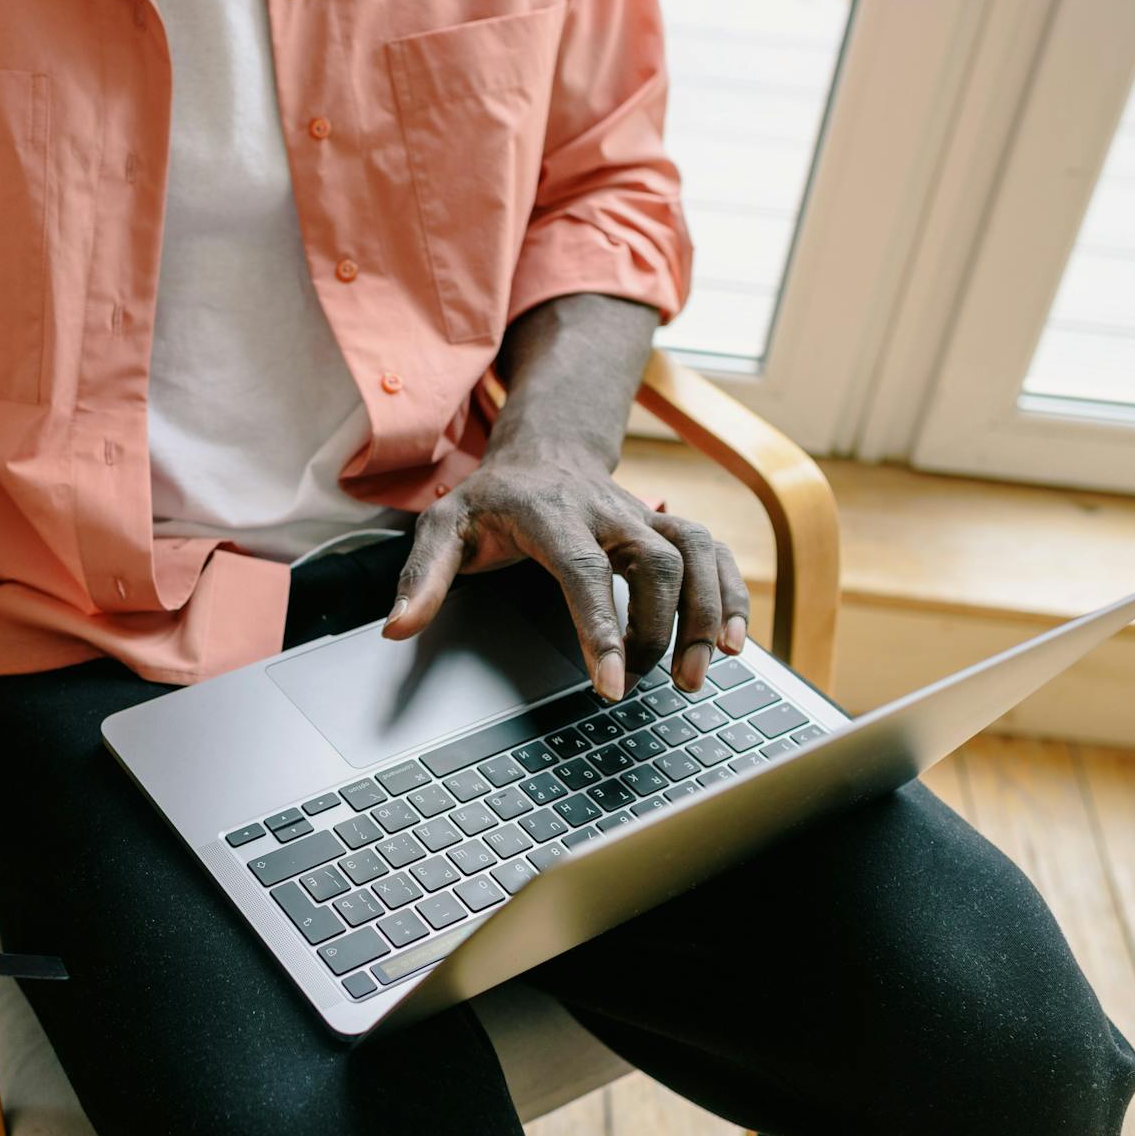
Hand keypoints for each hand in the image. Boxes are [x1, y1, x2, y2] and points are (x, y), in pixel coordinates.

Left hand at [383, 447, 748, 698]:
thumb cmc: (492, 500)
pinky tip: (737, 642)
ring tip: (699, 674)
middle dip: (661, 627)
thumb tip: (397, 630)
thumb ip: (421, 577)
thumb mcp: (442, 527)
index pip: (583, 570)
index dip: (603, 627)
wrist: (542, 451)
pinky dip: (732, 596)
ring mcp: (644, 515)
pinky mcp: (669, 526)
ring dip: (708, 614)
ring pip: (696, 553)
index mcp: (549, 512)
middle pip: (655, 561)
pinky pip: (715, 554)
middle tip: (649, 684)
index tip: (613, 683)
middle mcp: (607, 509)